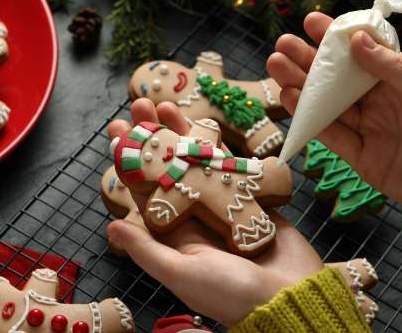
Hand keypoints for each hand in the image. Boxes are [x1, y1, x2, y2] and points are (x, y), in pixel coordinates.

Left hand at [106, 98, 322, 324]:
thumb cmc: (232, 294)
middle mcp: (195, 217)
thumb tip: (111, 226)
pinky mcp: (250, 198)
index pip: (145, 191)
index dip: (131, 161)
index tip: (117, 132)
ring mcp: (223, 205)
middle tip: (139, 105)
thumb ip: (149, 251)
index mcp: (174, 236)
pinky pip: (231, 166)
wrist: (291, 296)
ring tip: (165, 105)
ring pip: (197, 162)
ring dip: (182, 133)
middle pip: (168, 169)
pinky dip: (219, 145)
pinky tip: (205, 122)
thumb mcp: (183, 274)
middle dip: (153, 138)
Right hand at [267, 13, 401, 206]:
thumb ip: (392, 67)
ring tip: (275, 67)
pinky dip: (309, 118)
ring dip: (300, 86)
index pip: (361, 55)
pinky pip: (330, 134)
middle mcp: (378, 102)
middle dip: (308, 61)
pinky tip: (290, 98)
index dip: (336, 39)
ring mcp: (367, 129)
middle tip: (282, 46)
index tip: (312, 23)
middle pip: (336, 79)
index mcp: (398, 81)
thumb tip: (358, 39)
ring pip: (327, 104)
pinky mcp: (359, 156)